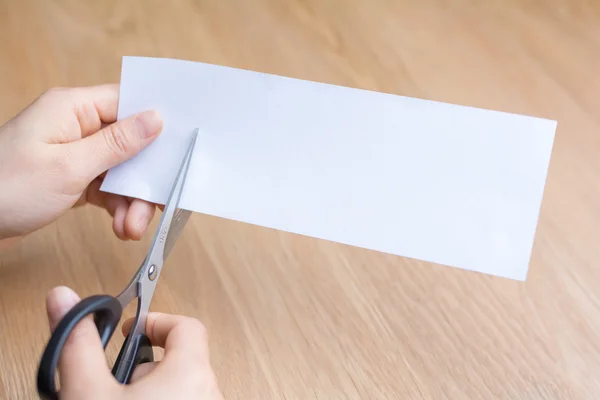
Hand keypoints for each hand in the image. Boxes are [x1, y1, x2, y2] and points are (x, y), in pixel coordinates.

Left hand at [0, 85, 162, 242]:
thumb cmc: (6, 189)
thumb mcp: (69, 167)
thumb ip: (117, 143)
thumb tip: (155, 119)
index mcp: (73, 109)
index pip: (128, 103)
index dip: (156, 125)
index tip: (177, 149)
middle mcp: (76, 126)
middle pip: (130, 143)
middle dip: (144, 178)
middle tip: (153, 206)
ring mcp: (74, 152)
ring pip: (121, 170)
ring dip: (132, 200)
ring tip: (132, 228)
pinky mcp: (72, 176)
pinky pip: (107, 186)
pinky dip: (117, 206)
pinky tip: (122, 226)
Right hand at [46, 286, 222, 398]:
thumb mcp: (90, 394)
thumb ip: (79, 345)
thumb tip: (66, 301)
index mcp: (192, 374)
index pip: (187, 325)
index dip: (156, 321)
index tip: (131, 328)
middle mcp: (210, 391)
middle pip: (182, 357)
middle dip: (145, 364)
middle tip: (115, 380)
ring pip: (181, 385)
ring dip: (149, 389)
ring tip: (118, 399)